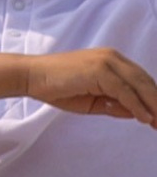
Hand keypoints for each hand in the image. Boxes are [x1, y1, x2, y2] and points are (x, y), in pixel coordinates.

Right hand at [24, 47, 156, 124]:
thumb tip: (137, 113)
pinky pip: (125, 91)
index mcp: (112, 61)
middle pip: (145, 81)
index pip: (141, 80)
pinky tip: (145, 119)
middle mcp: (113, 58)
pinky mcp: (100, 70)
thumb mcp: (92, 101)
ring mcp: (107, 62)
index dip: (153, 99)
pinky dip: (137, 106)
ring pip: (139, 85)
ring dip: (153, 106)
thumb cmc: (57, 88)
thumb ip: (114, 104)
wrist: (32, 77)